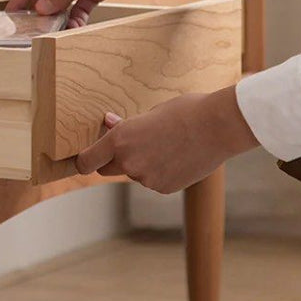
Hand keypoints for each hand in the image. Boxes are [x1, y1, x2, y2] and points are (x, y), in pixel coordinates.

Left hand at [75, 86, 258, 193]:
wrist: (218, 126)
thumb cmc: (183, 111)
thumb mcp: (148, 113)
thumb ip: (125, 125)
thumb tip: (109, 124)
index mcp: (120, 140)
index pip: (87, 162)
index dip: (83, 161)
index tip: (83, 160)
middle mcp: (129, 162)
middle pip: (107, 169)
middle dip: (112, 160)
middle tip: (129, 145)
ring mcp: (147, 178)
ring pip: (134, 173)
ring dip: (141, 164)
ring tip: (165, 144)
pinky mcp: (165, 188)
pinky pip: (153, 180)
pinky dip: (159, 171)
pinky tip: (177, 156)